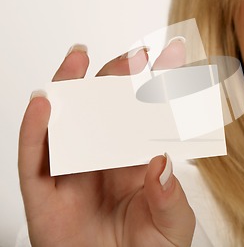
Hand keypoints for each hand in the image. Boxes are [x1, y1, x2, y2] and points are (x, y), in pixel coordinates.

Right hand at [19, 44, 194, 246]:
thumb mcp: (172, 225)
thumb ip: (169, 197)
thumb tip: (162, 164)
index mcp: (133, 162)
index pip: (142, 117)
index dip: (154, 89)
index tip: (170, 60)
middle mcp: (100, 160)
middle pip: (102, 110)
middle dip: (115, 79)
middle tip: (135, 55)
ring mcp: (70, 174)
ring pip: (63, 123)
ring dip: (68, 89)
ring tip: (79, 58)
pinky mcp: (43, 196)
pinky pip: (33, 160)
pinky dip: (35, 131)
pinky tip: (44, 105)